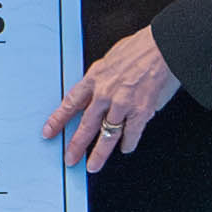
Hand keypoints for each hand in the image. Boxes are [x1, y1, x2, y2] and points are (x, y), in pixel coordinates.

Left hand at [41, 26, 183, 171]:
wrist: (162, 46)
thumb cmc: (139, 48)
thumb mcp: (109, 60)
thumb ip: (102, 79)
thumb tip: (99, 95)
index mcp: (94, 78)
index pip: (70, 103)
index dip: (58, 120)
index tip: (48, 133)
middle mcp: (105, 93)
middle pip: (86, 125)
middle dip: (76, 145)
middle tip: (69, 159)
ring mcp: (123, 104)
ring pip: (107, 135)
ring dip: (100, 153)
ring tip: (93, 165)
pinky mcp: (141, 110)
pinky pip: (132, 133)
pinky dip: (128, 142)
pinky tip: (125, 148)